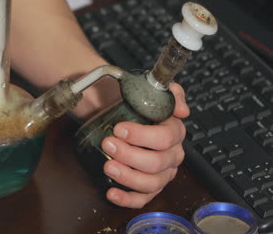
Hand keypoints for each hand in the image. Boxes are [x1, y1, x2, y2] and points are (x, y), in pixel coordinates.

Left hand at [101, 83, 189, 207]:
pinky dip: (127, 199)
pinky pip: (142, 199)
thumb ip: (168, 93)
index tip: (119, 129)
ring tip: (108, 166)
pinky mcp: (148, 188)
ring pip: (151, 183)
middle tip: (108, 145)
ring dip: (128, 176)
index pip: (164, 137)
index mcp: (173, 132)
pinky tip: (111, 192)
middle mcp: (171, 155)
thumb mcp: (147, 91)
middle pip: (156, 162)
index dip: (142, 135)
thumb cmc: (130, 107)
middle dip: (129, 154)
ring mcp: (161, 173)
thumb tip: (181, 108)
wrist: (116, 116)